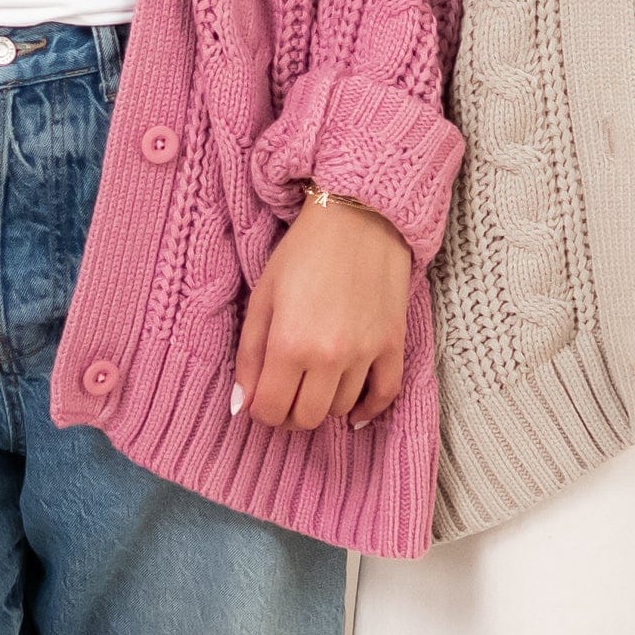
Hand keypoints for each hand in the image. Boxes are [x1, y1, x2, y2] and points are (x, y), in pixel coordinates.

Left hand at [234, 194, 410, 432]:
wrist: (358, 217)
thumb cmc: (302, 253)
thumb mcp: (262, 297)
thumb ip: (248, 355)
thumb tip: (241, 406)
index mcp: (289, 343)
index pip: (270, 410)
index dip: (260, 411)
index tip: (261, 397)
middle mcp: (329, 356)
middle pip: (306, 417)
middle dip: (289, 413)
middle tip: (286, 393)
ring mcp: (366, 353)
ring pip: (341, 408)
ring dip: (324, 402)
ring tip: (315, 381)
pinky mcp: (393, 343)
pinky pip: (385, 395)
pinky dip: (369, 409)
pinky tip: (354, 410)